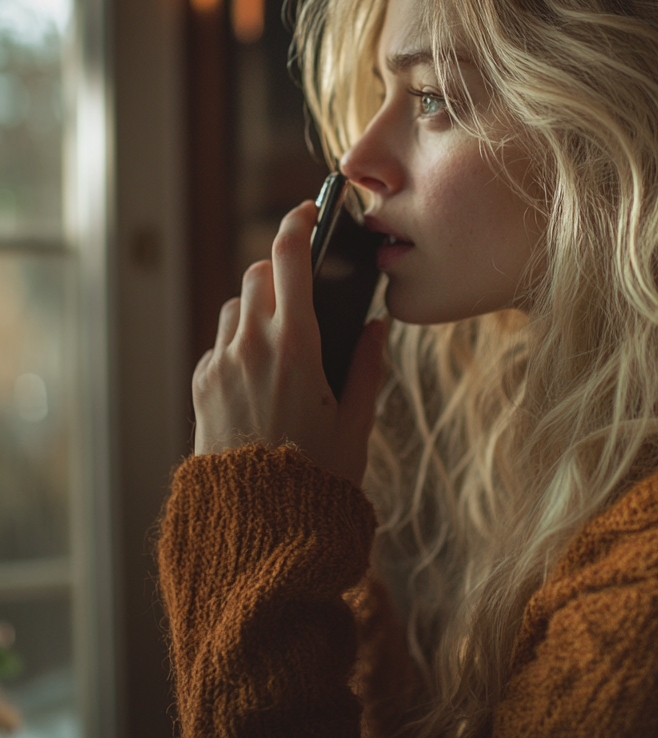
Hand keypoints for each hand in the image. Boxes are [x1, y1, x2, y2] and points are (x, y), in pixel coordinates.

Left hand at [192, 200, 387, 484]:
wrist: (258, 527)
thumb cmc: (316, 479)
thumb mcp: (357, 423)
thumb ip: (369, 367)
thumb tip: (375, 326)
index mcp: (296, 348)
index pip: (288, 261)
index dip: (298, 225)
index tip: (308, 210)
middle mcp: (250, 348)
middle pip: (256, 274)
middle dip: (280, 269)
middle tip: (305, 287)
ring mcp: (219, 366)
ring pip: (235, 307)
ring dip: (259, 305)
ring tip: (285, 338)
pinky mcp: (201, 386)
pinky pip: (220, 342)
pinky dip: (240, 340)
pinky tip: (262, 373)